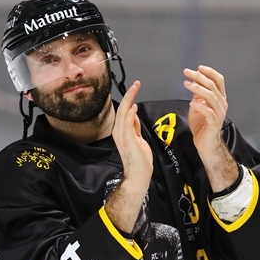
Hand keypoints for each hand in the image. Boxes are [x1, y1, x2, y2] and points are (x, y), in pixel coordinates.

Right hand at [106, 81, 152, 233]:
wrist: (138, 175)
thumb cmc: (140, 161)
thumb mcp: (138, 140)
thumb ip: (135, 127)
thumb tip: (133, 114)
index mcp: (121, 132)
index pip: (123, 112)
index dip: (129, 99)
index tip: (134, 89)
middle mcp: (119, 132)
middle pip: (122, 109)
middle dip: (129, 95)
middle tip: (136, 84)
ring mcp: (122, 136)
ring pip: (123, 113)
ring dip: (129, 100)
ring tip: (135, 88)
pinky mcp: (128, 140)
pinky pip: (127, 123)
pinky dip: (129, 113)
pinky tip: (134, 106)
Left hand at [184, 65, 227, 155]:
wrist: (205, 143)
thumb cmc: (202, 124)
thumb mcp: (198, 105)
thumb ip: (198, 93)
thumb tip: (193, 79)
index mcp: (219, 97)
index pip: (219, 80)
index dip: (210, 72)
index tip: (198, 67)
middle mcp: (222, 103)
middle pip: (212, 85)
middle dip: (199, 77)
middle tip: (187, 72)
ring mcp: (219, 113)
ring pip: (210, 96)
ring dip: (197, 88)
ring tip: (186, 84)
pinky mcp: (214, 122)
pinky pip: (208, 111)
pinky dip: (200, 106)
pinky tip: (191, 103)